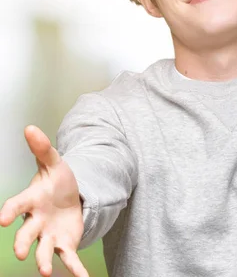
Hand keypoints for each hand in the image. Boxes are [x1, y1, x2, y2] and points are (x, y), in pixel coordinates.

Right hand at [0, 126, 88, 276]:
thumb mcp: (54, 163)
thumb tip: (31, 127)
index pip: (17, 206)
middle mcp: (36, 222)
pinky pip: (68, 259)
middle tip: (20, 253)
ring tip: (46, 272)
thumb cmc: (58, 182)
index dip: (9, 212)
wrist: (72, 198)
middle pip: (26, 234)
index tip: (2, 219)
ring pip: (42, 250)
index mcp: (32, 201)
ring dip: (43, 261)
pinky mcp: (63, 245)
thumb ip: (43, 149)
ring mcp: (48, 236)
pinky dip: (75, 270)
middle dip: (23, 243)